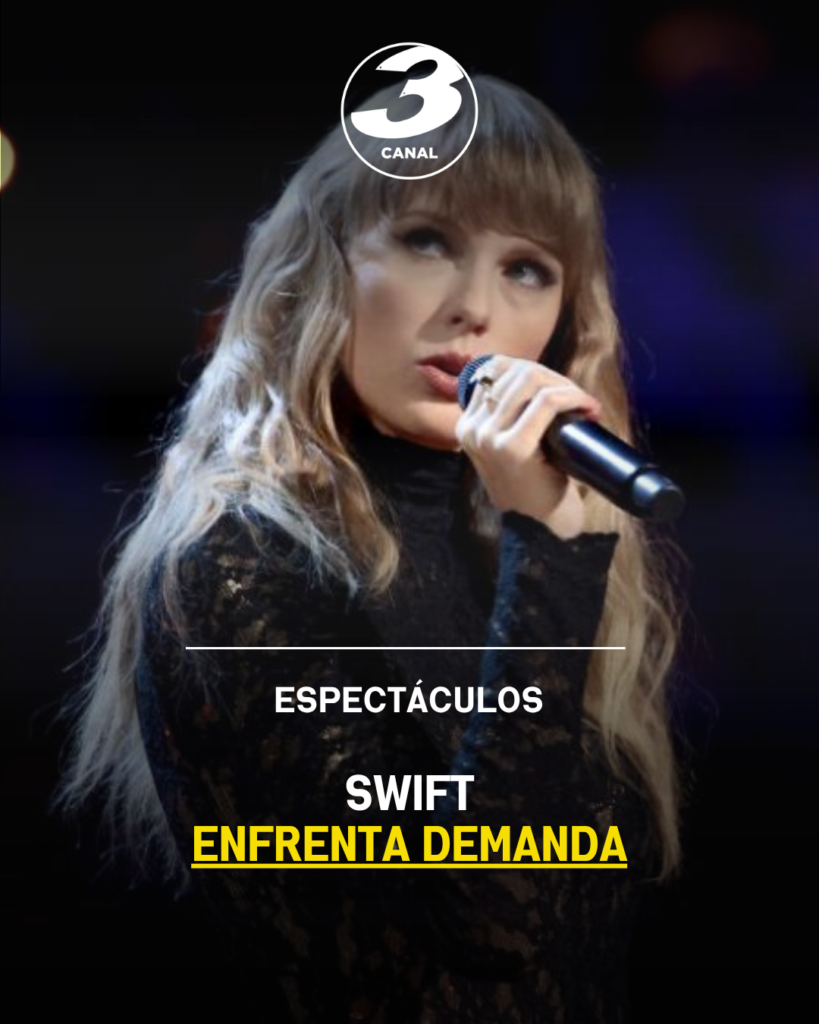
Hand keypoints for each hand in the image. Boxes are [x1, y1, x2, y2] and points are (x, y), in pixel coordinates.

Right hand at [455, 357, 601, 538]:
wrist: (539, 528)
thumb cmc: (534, 484)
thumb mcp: (512, 444)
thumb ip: (512, 414)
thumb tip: (539, 376)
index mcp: (467, 424)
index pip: (495, 369)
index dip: (534, 369)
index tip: (558, 387)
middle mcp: (471, 428)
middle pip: (515, 372)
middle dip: (553, 377)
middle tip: (578, 398)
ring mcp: (487, 437)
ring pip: (530, 381)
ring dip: (565, 386)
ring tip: (584, 404)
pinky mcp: (511, 447)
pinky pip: (545, 402)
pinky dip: (571, 397)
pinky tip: (587, 408)